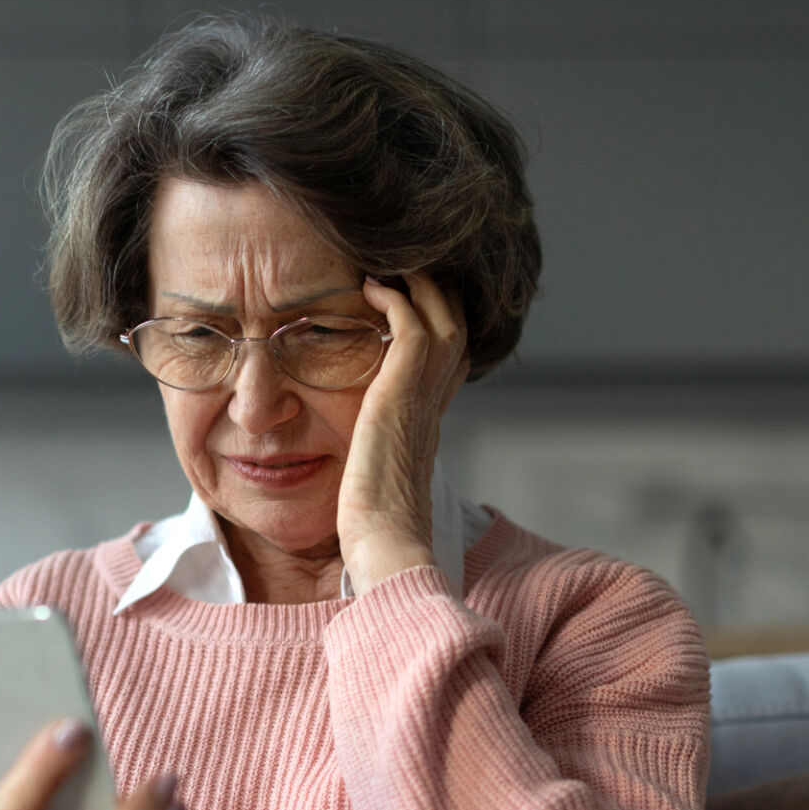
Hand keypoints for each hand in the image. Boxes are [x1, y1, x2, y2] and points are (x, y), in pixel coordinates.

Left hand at [338, 271, 470, 591]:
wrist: (385, 545)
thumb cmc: (373, 528)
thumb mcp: (375, 480)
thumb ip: (372, 455)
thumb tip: (353, 457)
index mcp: (429, 421)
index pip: (450, 358)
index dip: (439, 323)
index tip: (411, 299)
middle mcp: (435, 404)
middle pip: (456, 327)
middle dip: (436, 292)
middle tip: (404, 266)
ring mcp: (423, 397)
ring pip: (443, 317)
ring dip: (418, 285)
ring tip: (389, 264)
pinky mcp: (401, 393)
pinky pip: (411, 326)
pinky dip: (396, 299)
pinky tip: (371, 287)